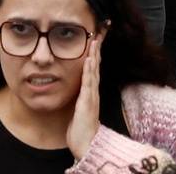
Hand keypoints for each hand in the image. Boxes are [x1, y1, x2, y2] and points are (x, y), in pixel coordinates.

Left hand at [65, 39, 102, 159]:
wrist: (86, 144)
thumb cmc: (80, 127)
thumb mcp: (78, 107)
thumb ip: (78, 96)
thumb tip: (75, 86)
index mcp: (90, 90)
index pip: (93, 67)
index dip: (94, 52)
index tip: (96, 36)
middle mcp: (93, 90)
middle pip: (96, 65)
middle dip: (98, 48)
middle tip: (100, 31)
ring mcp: (91, 96)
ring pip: (94, 71)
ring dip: (95, 55)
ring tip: (95, 39)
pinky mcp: (87, 102)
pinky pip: (89, 84)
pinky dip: (90, 71)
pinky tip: (90, 60)